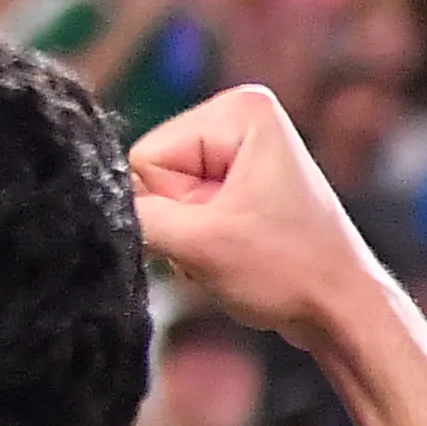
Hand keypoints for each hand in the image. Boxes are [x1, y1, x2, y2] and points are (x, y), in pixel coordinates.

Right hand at [130, 83, 387, 347]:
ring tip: (240, 253)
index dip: (173, 206)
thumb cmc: (290, 273)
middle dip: (183, 223)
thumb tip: (81, 204)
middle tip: (231, 246)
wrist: (345, 315)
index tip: (223, 228)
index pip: (148, 157)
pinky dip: (203, 245)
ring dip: (192, 239)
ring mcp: (241, 154)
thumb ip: (134, 218)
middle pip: (155, 177)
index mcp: (241, 110)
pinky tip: (239, 257)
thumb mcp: (200, 244)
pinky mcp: (240, 187)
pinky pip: (187, 215)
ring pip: (167, 202)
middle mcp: (240, 120)